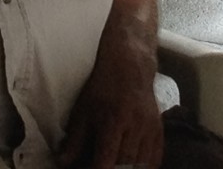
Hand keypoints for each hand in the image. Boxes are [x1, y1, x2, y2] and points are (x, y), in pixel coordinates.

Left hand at [59, 0, 162, 168]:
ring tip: (116, 168)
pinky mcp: (159, 129)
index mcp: (113, 121)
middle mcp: (134, 126)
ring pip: (142, 164)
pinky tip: (135, 168)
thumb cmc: (103, 86)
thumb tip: (63, 162)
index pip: (105, 161)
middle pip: (125, 166)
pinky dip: (146, 167)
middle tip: (101, 168)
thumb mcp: (84, 110)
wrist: (130, 63)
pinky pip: (156, 157)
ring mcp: (150, 129)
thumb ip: (75, 139)